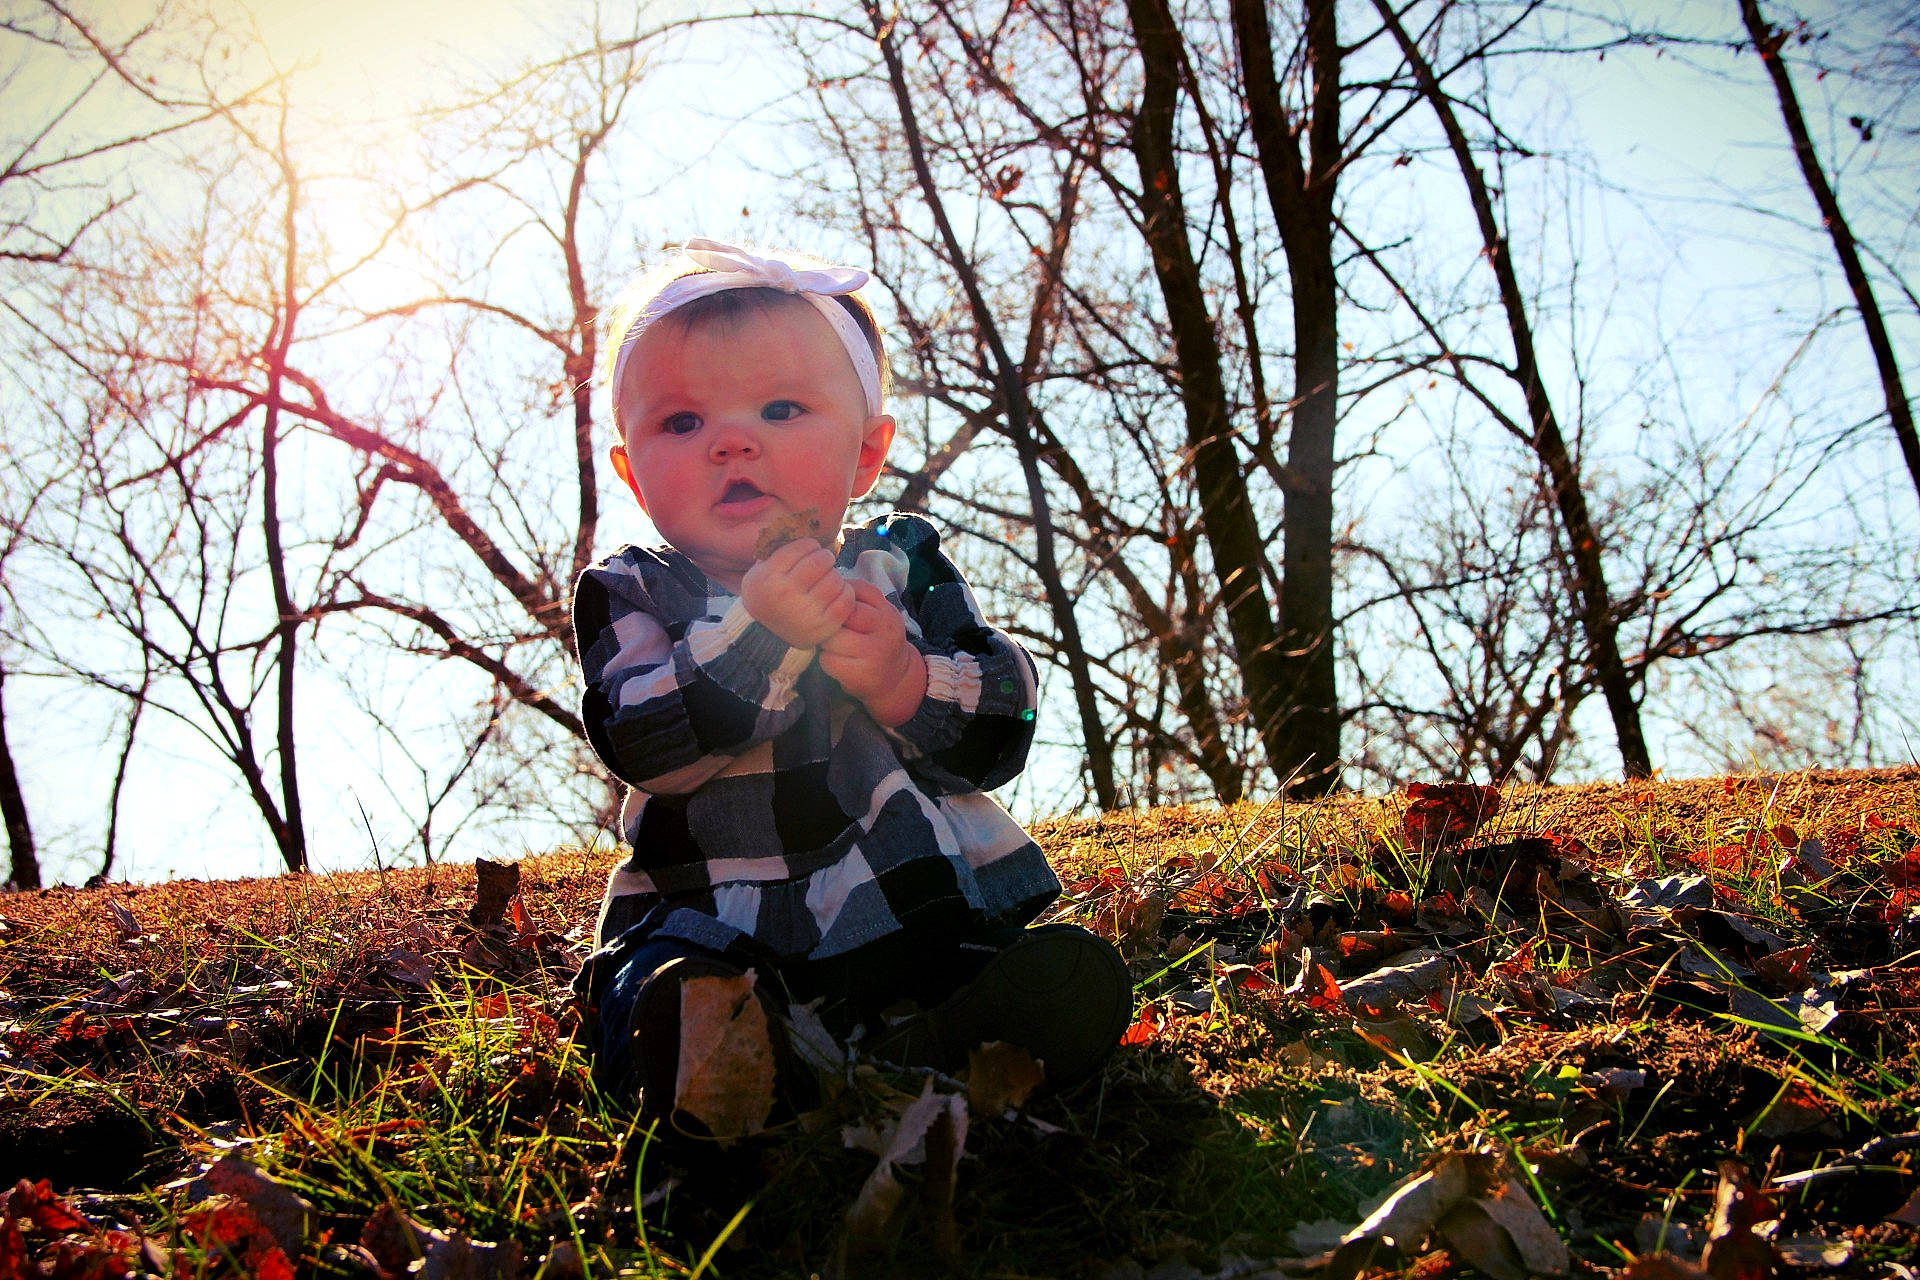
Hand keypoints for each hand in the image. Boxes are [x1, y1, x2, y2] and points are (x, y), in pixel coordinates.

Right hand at [739, 539, 854, 647]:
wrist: (765, 637)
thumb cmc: (766, 596)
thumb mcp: (759, 571)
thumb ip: (776, 550)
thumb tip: (802, 523)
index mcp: (769, 577)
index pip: (803, 547)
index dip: (810, 545)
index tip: (809, 551)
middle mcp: (787, 594)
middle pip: (822, 560)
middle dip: (824, 558)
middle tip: (821, 564)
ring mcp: (806, 612)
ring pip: (836, 578)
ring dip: (834, 575)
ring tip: (826, 580)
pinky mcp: (824, 626)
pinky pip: (846, 599)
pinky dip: (845, 592)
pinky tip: (835, 593)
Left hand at [819, 579, 927, 726]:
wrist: (897, 679)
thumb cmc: (879, 641)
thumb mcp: (879, 614)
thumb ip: (859, 596)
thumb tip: (827, 581)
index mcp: (887, 612)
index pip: (856, 591)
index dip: (837, 597)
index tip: (832, 605)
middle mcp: (884, 630)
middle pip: (842, 614)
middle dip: (829, 619)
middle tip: (827, 627)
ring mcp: (873, 653)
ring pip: (832, 638)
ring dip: (825, 641)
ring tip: (831, 645)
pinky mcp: (860, 675)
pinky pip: (829, 661)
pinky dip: (826, 661)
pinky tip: (835, 661)